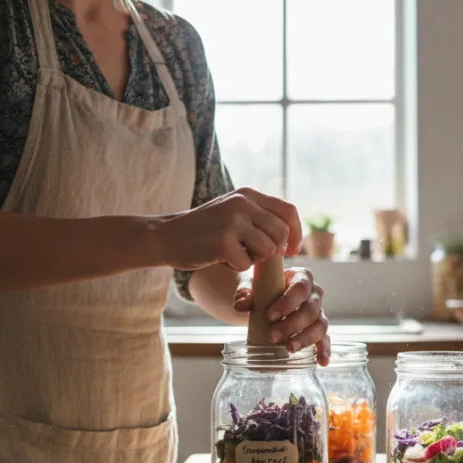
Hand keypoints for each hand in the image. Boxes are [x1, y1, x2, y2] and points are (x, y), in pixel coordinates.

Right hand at [156, 188, 302, 271]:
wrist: (166, 236)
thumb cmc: (204, 230)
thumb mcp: (233, 212)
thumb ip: (259, 217)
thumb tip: (292, 237)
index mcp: (248, 194)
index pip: (288, 211)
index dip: (296, 233)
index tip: (292, 250)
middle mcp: (242, 203)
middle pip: (281, 233)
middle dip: (273, 251)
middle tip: (254, 255)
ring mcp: (232, 221)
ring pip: (268, 250)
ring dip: (254, 260)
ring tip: (235, 254)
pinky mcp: (222, 241)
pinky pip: (246, 264)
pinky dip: (235, 267)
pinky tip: (220, 258)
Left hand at [234, 267, 330, 364]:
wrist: (265, 297)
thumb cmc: (262, 288)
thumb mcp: (252, 286)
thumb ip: (246, 293)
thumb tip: (241, 305)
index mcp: (301, 277)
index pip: (300, 287)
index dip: (287, 302)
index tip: (270, 315)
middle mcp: (314, 294)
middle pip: (311, 309)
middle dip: (292, 324)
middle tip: (272, 337)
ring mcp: (318, 312)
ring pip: (320, 325)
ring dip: (305, 338)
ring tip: (289, 348)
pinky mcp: (318, 329)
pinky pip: (325, 339)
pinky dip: (324, 350)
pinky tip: (321, 361)